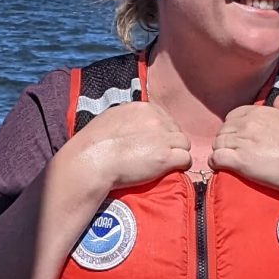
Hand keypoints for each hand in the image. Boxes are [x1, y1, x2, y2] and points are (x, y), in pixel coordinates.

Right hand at [65, 100, 191, 197]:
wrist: (91, 161)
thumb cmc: (94, 144)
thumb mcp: (111, 118)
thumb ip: (128, 117)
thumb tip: (133, 122)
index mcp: (143, 108)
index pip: (165, 117)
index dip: (162, 132)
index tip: (154, 142)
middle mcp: (155, 119)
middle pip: (176, 130)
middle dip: (170, 142)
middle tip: (159, 155)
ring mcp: (162, 138)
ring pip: (184, 144)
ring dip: (178, 153)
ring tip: (166, 164)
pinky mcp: (165, 157)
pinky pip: (186, 159)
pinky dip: (182, 165)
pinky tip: (172, 170)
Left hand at [208, 102, 278, 197]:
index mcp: (260, 112)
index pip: (233, 116)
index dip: (233, 127)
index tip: (238, 138)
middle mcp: (248, 124)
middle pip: (223, 130)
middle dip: (225, 141)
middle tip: (231, 152)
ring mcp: (242, 141)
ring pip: (218, 143)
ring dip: (219, 152)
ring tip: (225, 162)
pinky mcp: (239, 160)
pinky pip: (216, 158)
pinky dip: (215, 162)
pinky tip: (219, 167)